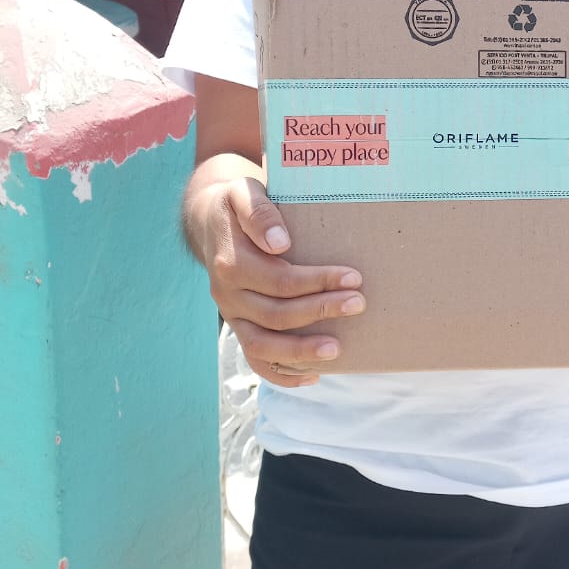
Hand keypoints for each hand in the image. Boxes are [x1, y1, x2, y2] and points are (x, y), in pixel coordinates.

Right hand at [197, 174, 364, 388]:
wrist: (211, 220)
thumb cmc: (237, 203)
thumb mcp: (243, 193)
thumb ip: (259, 213)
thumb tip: (280, 242)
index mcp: (230, 263)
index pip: (279, 280)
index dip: (317, 282)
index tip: (353, 277)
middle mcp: (227, 294)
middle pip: (276, 314)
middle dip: (320, 311)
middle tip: (358, 303)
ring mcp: (231, 315)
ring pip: (262, 345)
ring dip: (301, 351)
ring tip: (337, 349)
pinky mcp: (238, 326)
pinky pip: (255, 359)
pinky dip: (281, 373)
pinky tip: (313, 375)